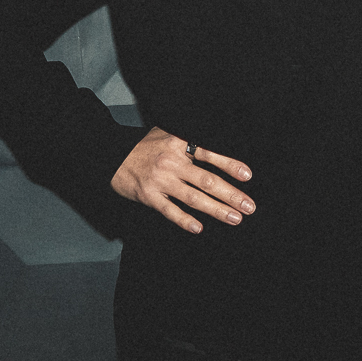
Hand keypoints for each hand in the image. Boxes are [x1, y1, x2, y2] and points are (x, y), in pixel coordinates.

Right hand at [110, 127, 254, 233]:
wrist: (112, 156)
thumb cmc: (145, 146)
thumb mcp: (168, 132)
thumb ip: (190, 139)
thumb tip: (219, 143)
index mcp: (179, 143)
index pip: (210, 154)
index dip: (230, 165)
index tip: (247, 175)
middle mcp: (172, 162)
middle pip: (207, 180)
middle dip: (231, 194)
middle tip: (249, 206)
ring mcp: (160, 180)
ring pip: (193, 198)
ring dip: (216, 210)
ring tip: (234, 218)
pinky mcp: (149, 196)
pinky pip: (169, 211)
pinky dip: (184, 220)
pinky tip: (198, 228)